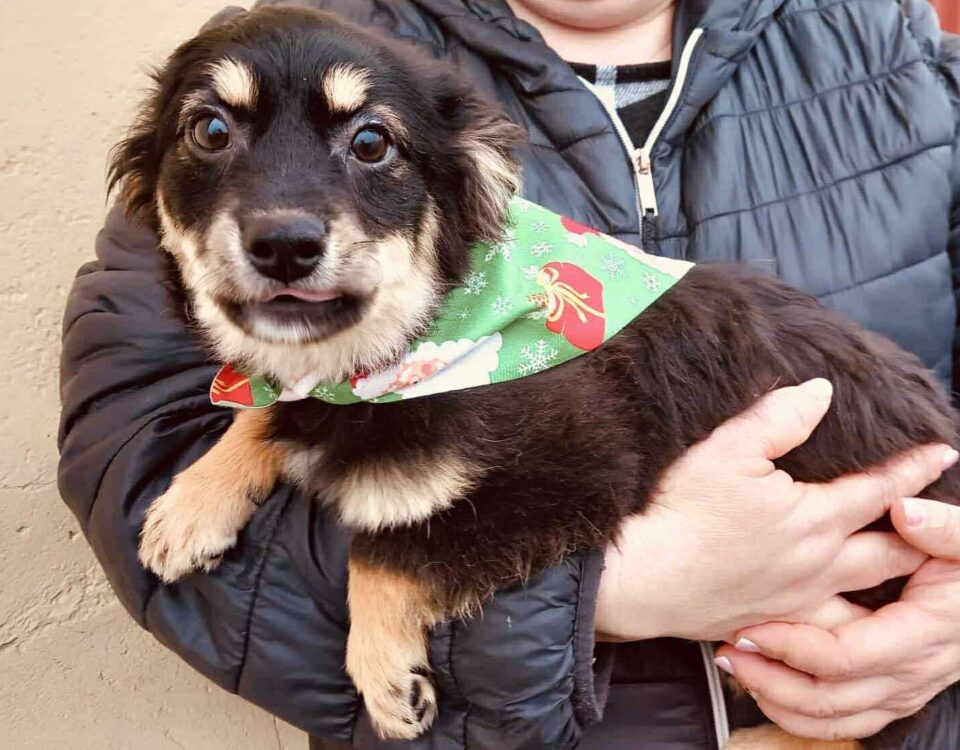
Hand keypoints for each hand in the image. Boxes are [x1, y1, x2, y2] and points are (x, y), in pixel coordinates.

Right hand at [595, 379, 953, 642]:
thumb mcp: (726, 447)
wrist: (643, 576)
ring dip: (898, 581)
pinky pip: (831, 632)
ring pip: (868, 595)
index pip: (879, 489)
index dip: (913, 468)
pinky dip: (856, 628)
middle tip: (945, 524)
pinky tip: (858, 625)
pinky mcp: (773, 622)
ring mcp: (798, 600)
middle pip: (890, 551)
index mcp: (813, 518)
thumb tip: (821, 392)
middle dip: (923, 533)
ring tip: (913, 571)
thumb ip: (779, 416)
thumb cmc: (682, 510)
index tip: (944, 452)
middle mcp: (818, 564)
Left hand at [714, 498, 959, 740]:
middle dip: (771, 677)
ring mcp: (904, 688)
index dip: (793, 646)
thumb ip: (941, 526)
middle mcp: (914, 669)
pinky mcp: (894, 693)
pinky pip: (844, 722)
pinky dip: (799, 715)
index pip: (846, 655)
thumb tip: (905, 511)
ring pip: (832, 717)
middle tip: (729, 650)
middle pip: (829, 696)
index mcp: (924, 631)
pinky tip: (765, 692)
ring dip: (777, 698)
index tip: (751, 627)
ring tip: (737, 668)